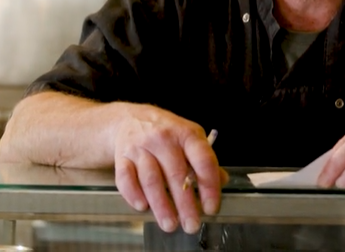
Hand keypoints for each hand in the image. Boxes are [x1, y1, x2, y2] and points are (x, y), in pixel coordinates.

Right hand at [111, 104, 227, 233]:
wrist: (131, 119)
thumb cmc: (166, 132)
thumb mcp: (190, 138)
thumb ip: (205, 160)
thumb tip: (222, 180)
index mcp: (186, 134)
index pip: (202, 160)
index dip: (209, 186)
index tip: (211, 207)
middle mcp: (163, 139)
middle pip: (176, 174)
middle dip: (185, 204)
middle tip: (192, 225)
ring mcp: (140, 147)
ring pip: (151, 179)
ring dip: (161, 205)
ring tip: (170, 224)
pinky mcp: (122, 157)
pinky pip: (125, 178)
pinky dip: (133, 194)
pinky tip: (143, 207)